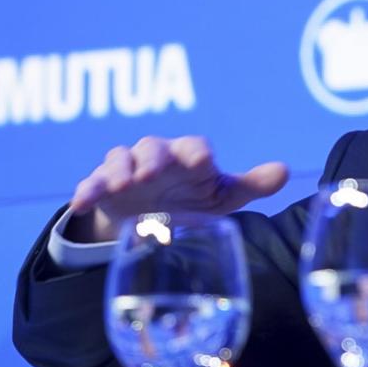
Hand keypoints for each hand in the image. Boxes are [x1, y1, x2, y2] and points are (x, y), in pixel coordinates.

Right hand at [67, 135, 288, 241]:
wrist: (152, 219)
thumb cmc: (192, 201)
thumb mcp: (221, 198)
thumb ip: (250, 185)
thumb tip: (284, 171)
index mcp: (189, 159)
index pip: (194, 147)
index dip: (196, 151)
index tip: (201, 161)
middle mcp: (157, 159)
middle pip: (153, 147)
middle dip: (153, 157)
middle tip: (153, 172)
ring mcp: (127, 171)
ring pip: (120, 159)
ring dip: (120, 169)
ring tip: (122, 185)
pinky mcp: (103, 188)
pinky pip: (92, 184)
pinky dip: (87, 190)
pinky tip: (83, 202)